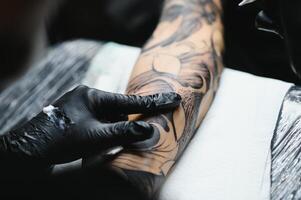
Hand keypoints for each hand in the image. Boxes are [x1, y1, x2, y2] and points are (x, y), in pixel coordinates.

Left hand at [0, 85, 180, 166]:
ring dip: (112, 131)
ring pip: (109, 119)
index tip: (175, 98)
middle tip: (124, 134)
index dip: (153, 102)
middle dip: (125, 124)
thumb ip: (124, 132)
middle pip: (118, 111)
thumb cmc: (60, 139)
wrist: (28, 151)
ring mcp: (80, 108)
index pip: (130, 101)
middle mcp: (87, 98)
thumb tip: (150, 130)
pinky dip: (102, 134)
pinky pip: (98, 124)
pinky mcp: (76, 119)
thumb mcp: (96, 136)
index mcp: (92, 95)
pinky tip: (93, 143)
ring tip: (99, 143)